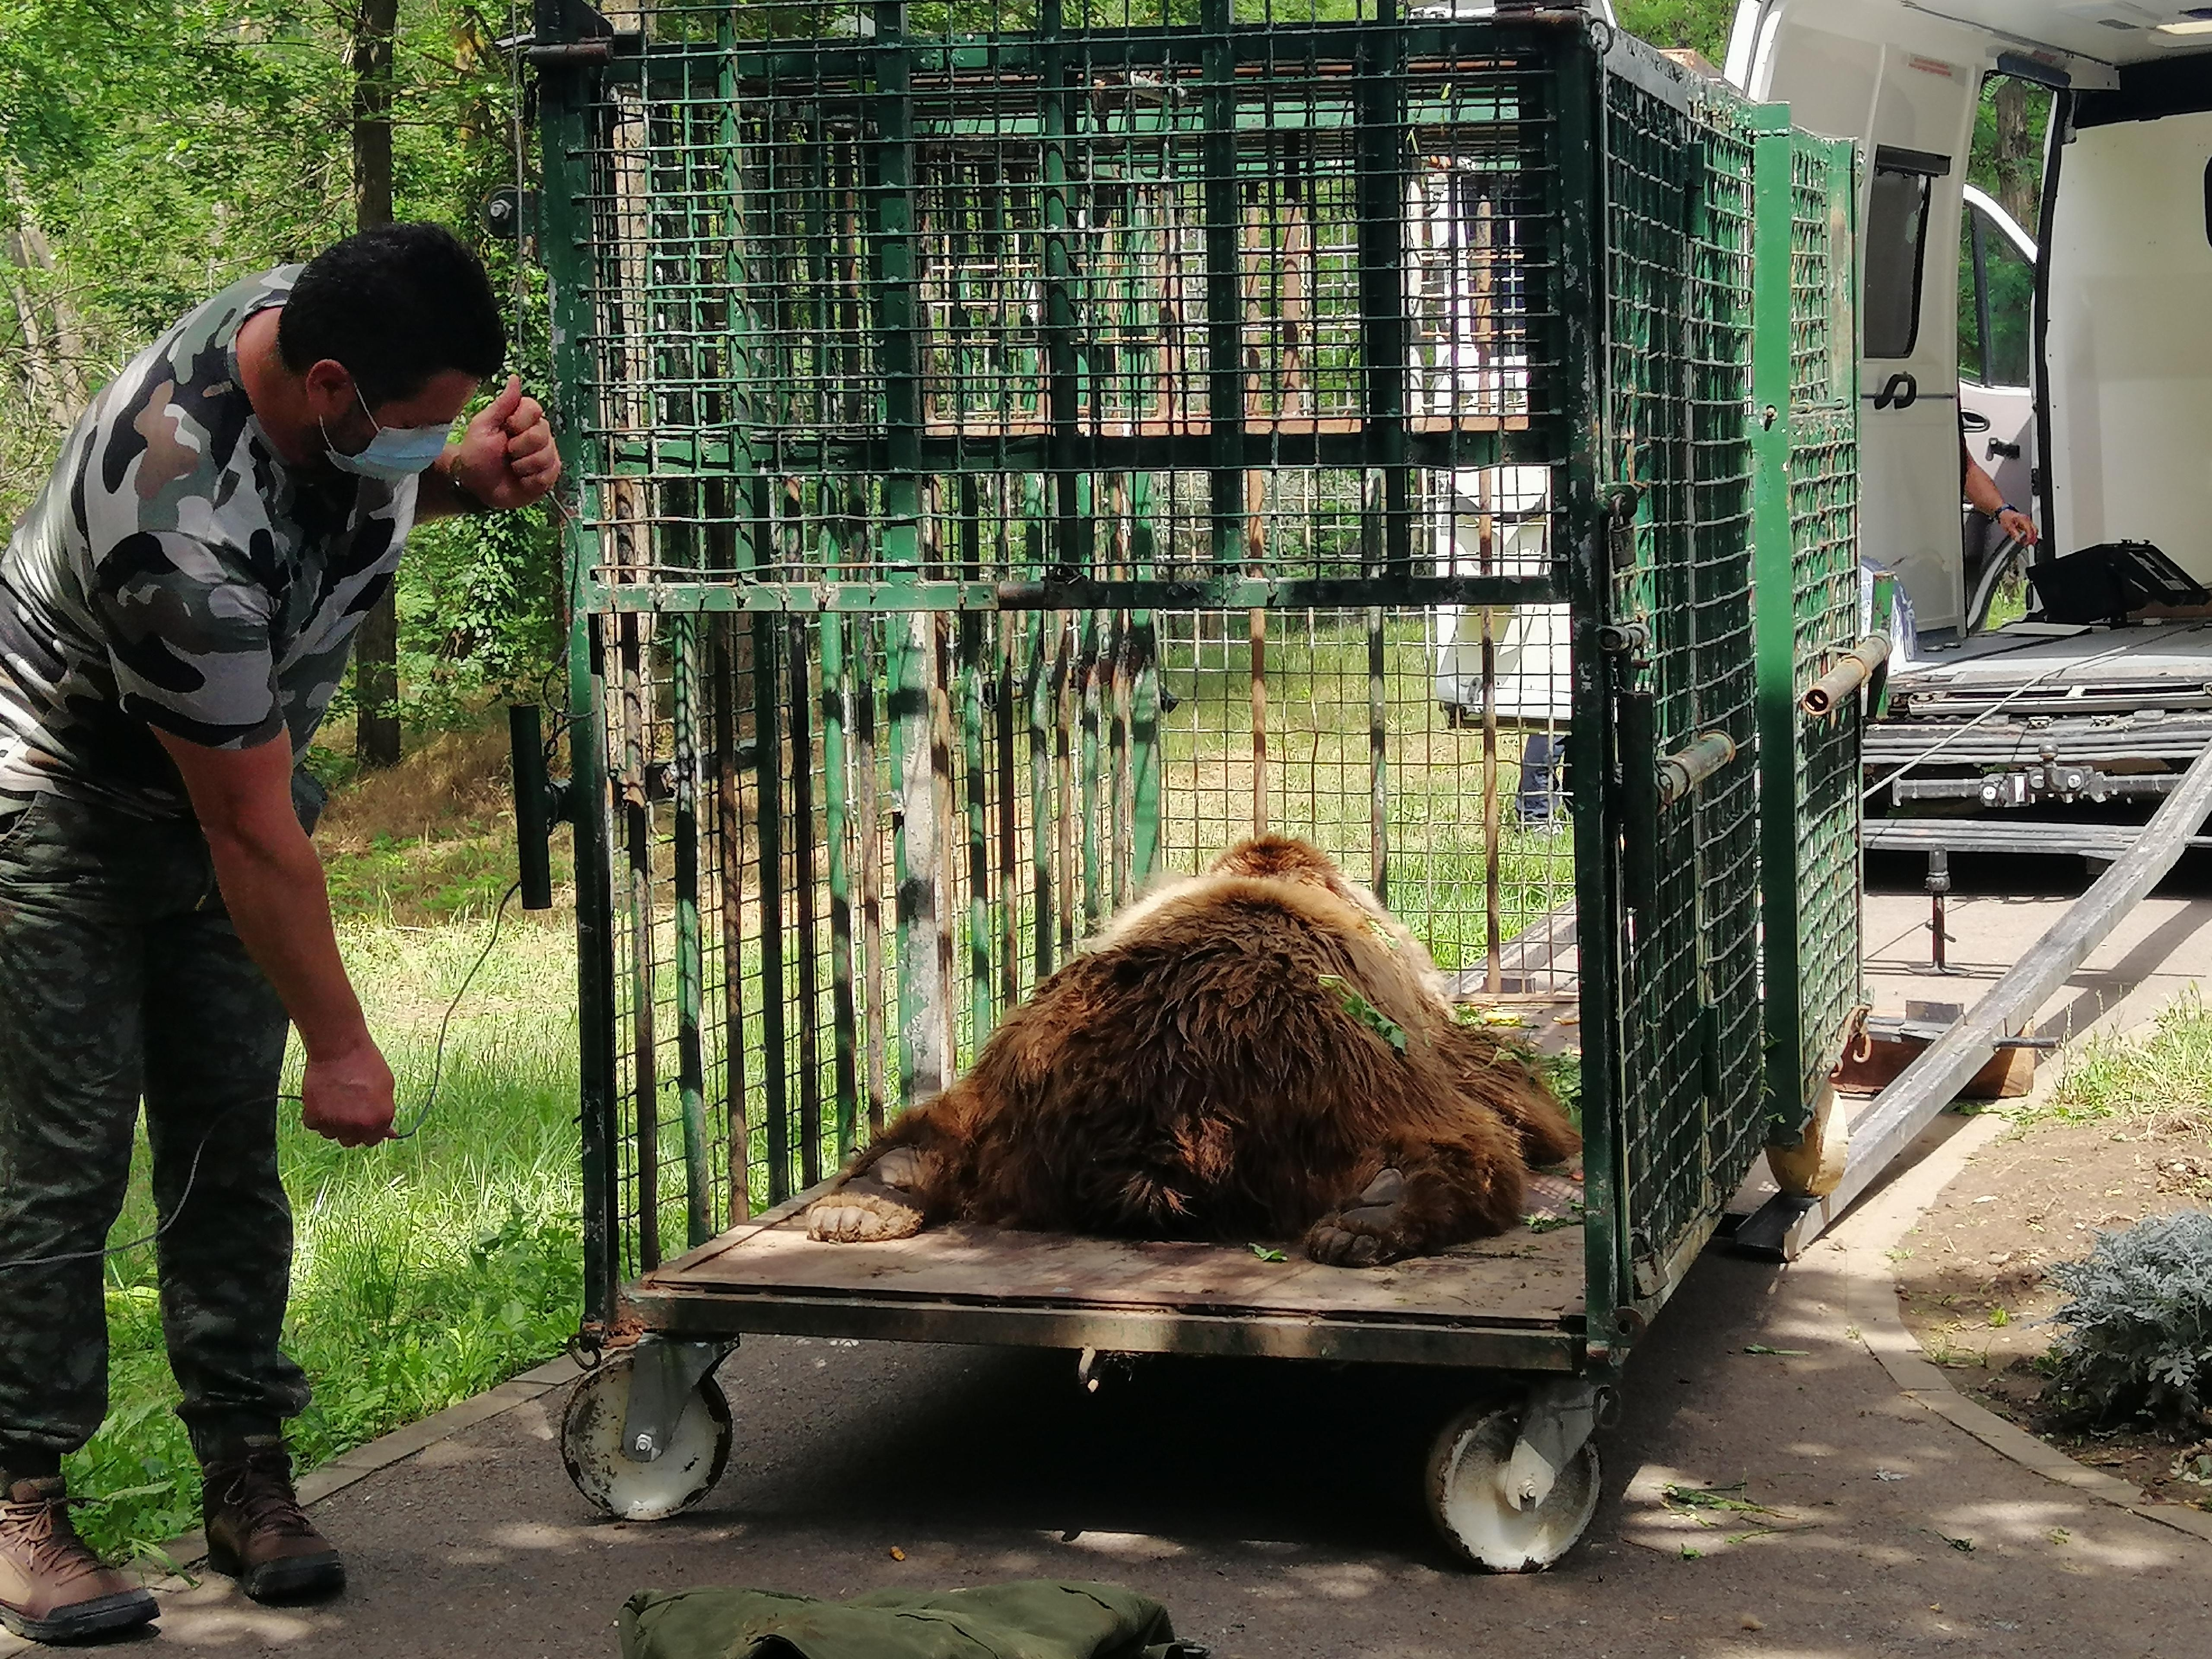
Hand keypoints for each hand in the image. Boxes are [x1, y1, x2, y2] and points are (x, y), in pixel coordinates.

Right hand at [300, 1038, 397, 1146]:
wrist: (340, 1049)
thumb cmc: (366, 1063)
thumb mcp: (387, 1087)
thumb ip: (385, 1112)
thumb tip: (390, 1133)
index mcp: (380, 1119)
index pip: (373, 1140)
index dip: (367, 1130)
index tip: (362, 1121)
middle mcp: (359, 1126)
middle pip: (351, 1141)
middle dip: (349, 1129)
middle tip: (346, 1109)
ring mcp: (336, 1123)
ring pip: (331, 1134)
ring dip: (331, 1123)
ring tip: (334, 1100)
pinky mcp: (314, 1117)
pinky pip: (313, 1125)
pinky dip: (315, 1115)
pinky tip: (321, 1098)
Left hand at [447, 374, 561, 510]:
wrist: (477, 487)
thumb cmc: (477, 454)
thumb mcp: (483, 426)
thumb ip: (502, 403)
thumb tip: (515, 378)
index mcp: (523, 418)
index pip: (535, 408)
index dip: (519, 421)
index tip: (506, 429)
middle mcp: (539, 434)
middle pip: (541, 434)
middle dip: (518, 448)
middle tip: (506, 453)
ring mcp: (547, 455)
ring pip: (545, 456)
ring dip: (522, 466)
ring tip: (512, 468)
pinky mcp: (550, 475)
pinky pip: (548, 476)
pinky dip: (530, 481)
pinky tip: (521, 480)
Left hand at [1997, 506, 2037, 547]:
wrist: (2004, 512)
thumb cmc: (2006, 517)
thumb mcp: (2008, 526)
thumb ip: (2014, 533)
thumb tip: (2018, 539)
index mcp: (2023, 520)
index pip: (2030, 530)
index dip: (2029, 537)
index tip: (2027, 543)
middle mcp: (2027, 520)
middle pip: (2035, 530)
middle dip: (2033, 538)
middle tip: (2029, 544)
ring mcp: (2028, 521)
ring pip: (2034, 530)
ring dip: (2032, 537)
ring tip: (2028, 543)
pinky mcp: (2027, 523)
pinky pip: (2031, 529)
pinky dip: (2031, 535)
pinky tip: (2027, 539)